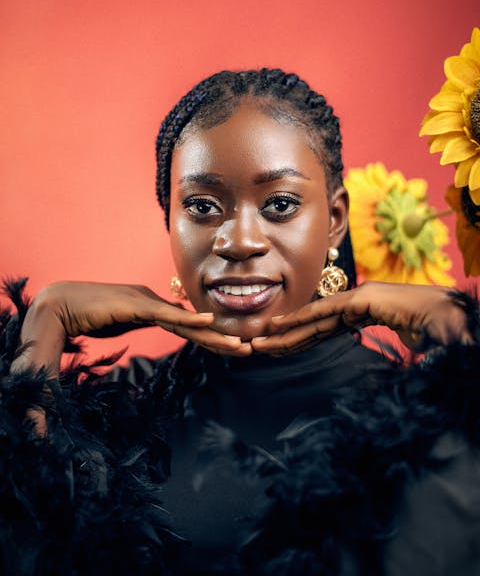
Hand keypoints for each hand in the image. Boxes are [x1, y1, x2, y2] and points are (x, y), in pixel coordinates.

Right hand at [12, 281, 251, 377]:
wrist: (57, 306)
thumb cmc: (83, 318)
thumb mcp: (116, 327)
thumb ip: (131, 330)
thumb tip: (137, 343)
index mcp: (151, 310)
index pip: (187, 328)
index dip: (209, 339)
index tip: (230, 349)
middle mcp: (154, 303)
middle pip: (194, 326)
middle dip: (222, 339)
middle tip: (249, 350)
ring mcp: (147, 302)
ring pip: (187, 323)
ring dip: (214, 336)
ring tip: (240, 346)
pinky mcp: (136, 304)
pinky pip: (167, 315)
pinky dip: (188, 320)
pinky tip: (209, 323)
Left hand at [251, 282, 472, 355]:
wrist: (449, 314)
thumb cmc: (432, 327)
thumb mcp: (410, 341)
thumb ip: (400, 345)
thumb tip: (410, 350)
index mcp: (362, 315)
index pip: (323, 330)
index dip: (299, 339)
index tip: (278, 348)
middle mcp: (353, 305)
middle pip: (311, 326)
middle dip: (283, 338)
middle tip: (255, 347)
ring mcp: (356, 301)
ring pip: (312, 321)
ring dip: (283, 332)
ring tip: (258, 342)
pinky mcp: (359, 300)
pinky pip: (324, 313)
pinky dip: (300, 319)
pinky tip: (278, 326)